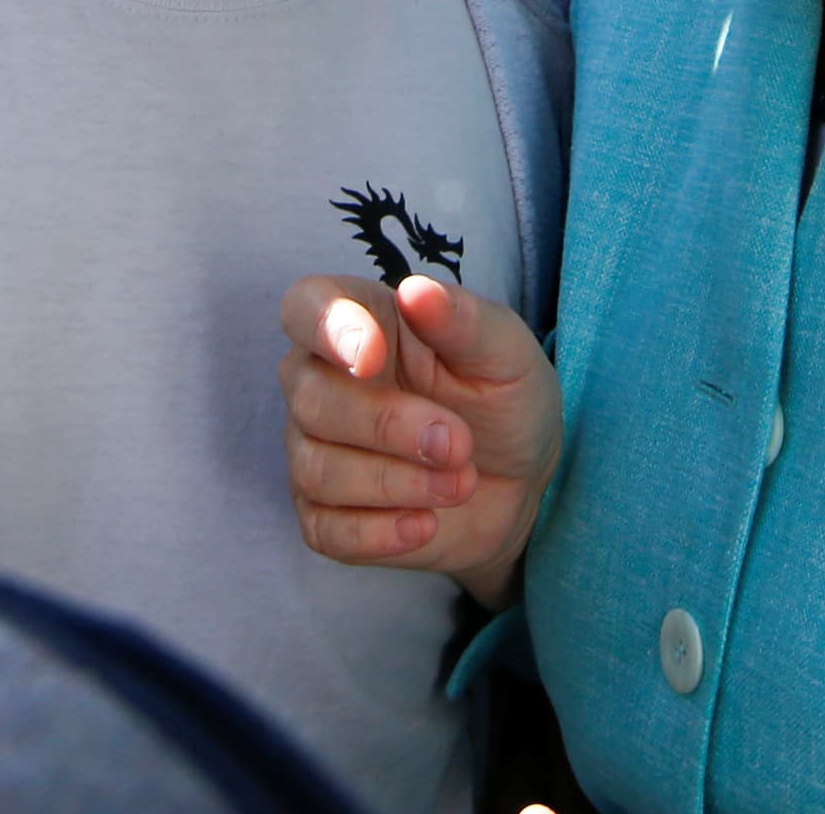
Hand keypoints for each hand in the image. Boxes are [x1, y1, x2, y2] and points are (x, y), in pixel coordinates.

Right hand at [280, 272, 559, 605]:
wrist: (518, 483)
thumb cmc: (503, 398)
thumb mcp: (506, 353)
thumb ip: (464, 320)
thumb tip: (416, 291)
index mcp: (360, 322)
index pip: (306, 308)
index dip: (328, 330)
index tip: (372, 358)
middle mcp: (321, 381)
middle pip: (311, 400)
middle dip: (389, 427)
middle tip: (459, 444)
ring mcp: (314, 450)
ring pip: (317, 470)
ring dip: (397, 483)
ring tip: (461, 482)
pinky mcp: (323, 515)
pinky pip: (324, 530)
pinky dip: (381, 532)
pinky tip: (427, 523)